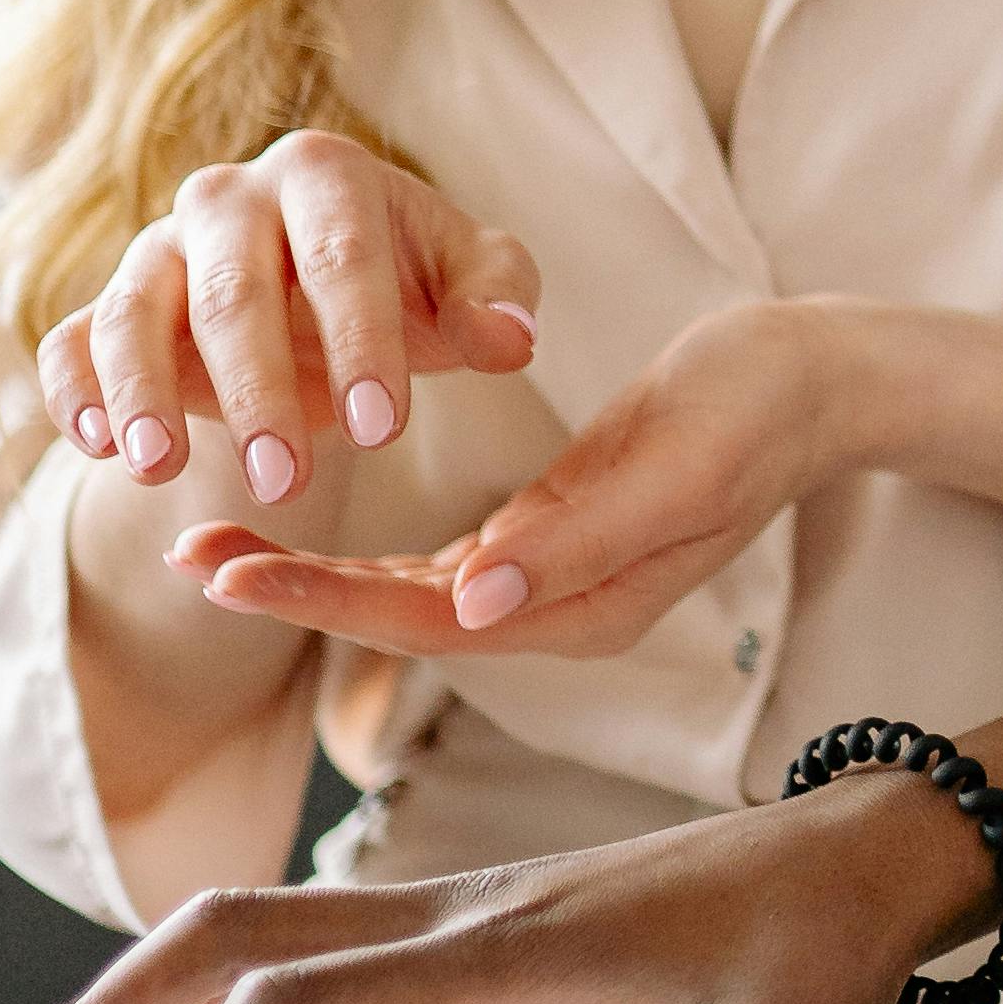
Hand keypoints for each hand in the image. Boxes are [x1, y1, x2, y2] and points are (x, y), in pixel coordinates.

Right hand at [40, 137, 537, 515]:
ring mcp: (156, 250)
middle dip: (256, 388)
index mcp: (324, 175)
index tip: (383, 429)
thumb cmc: (411, 277)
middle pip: (231, 289)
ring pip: (132, 313)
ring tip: (159, 468)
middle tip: (287, 480)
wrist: (328, 283)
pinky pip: (71, 341)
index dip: (360, 339)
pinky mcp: (106, 306)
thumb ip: (498, 297)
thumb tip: (508, 340)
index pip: (341, 255)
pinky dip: (74, 390)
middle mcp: (226, 199)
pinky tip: (94, 447)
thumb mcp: (473, 277)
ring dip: (142, 392)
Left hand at [174, 296, 840, 657]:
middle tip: (189, 555)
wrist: (812, 381)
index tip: (229, 575)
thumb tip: (471, 597)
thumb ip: (574, 538)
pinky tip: (303, 542)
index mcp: (585, 606)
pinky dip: (361, 558)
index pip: (429, 622)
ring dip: (312, 577)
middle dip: (293, 591)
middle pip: (402, 617)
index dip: (323, 600)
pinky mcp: (546, 542)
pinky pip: (435, 567)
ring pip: (409, 596)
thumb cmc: (752, 407)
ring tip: (217, 547)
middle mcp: (558, 611)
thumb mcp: (673, 467)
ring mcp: (552, 582)